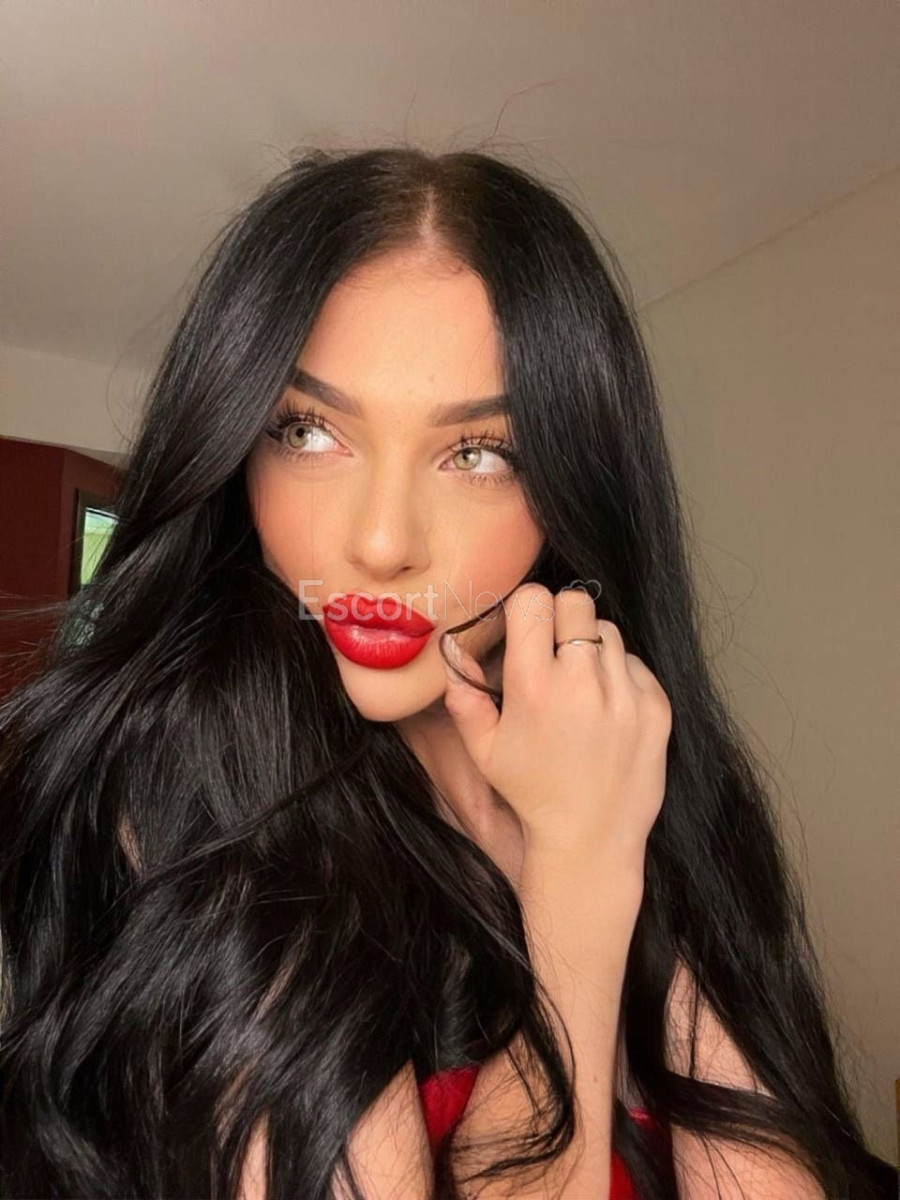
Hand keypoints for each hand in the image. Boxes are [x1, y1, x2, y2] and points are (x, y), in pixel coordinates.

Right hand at [441, 584, 670, 868]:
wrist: (590, 839)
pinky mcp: (656, 707)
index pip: (534, 601)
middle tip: (556, 649)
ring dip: (592, 648)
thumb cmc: (532, 794)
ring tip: (581, 686)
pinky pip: (636, 663)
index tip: (527, 629)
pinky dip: (621, 676)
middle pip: (576, 601)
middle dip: (562, 618)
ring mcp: (624, 694)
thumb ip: (464, 698)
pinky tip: (606, 709)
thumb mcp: (484, 751)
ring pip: (608, 630)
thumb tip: (453, 650)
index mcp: (533, 686)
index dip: (528, 609)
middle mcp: (581, 682)